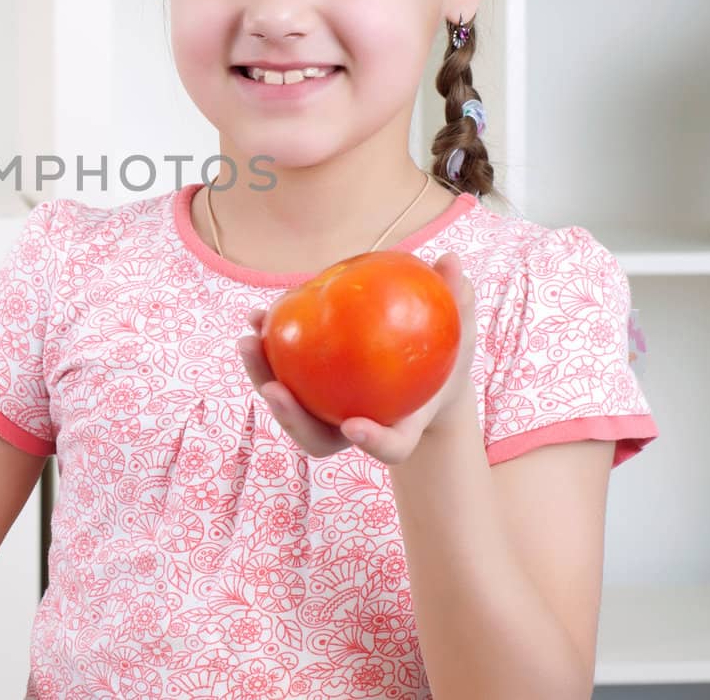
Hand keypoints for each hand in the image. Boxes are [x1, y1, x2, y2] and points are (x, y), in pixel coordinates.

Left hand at [237, 251, 478, 466]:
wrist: (427, 378)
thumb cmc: (446, 357)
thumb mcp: (460, 332)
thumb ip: (457, 303)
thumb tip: (452, 260)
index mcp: (401, 429)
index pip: (390, 448)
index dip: (373, 442)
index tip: (354, 425)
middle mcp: (357, 430)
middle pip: (317, 438)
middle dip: (291, 418)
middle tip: (274, 388)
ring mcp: (329, 416)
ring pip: (290, 412)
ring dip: (263, 379)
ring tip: (249, 341)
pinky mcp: (310, 394)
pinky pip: (283, 376)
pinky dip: (267, 351)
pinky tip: (258, 317)